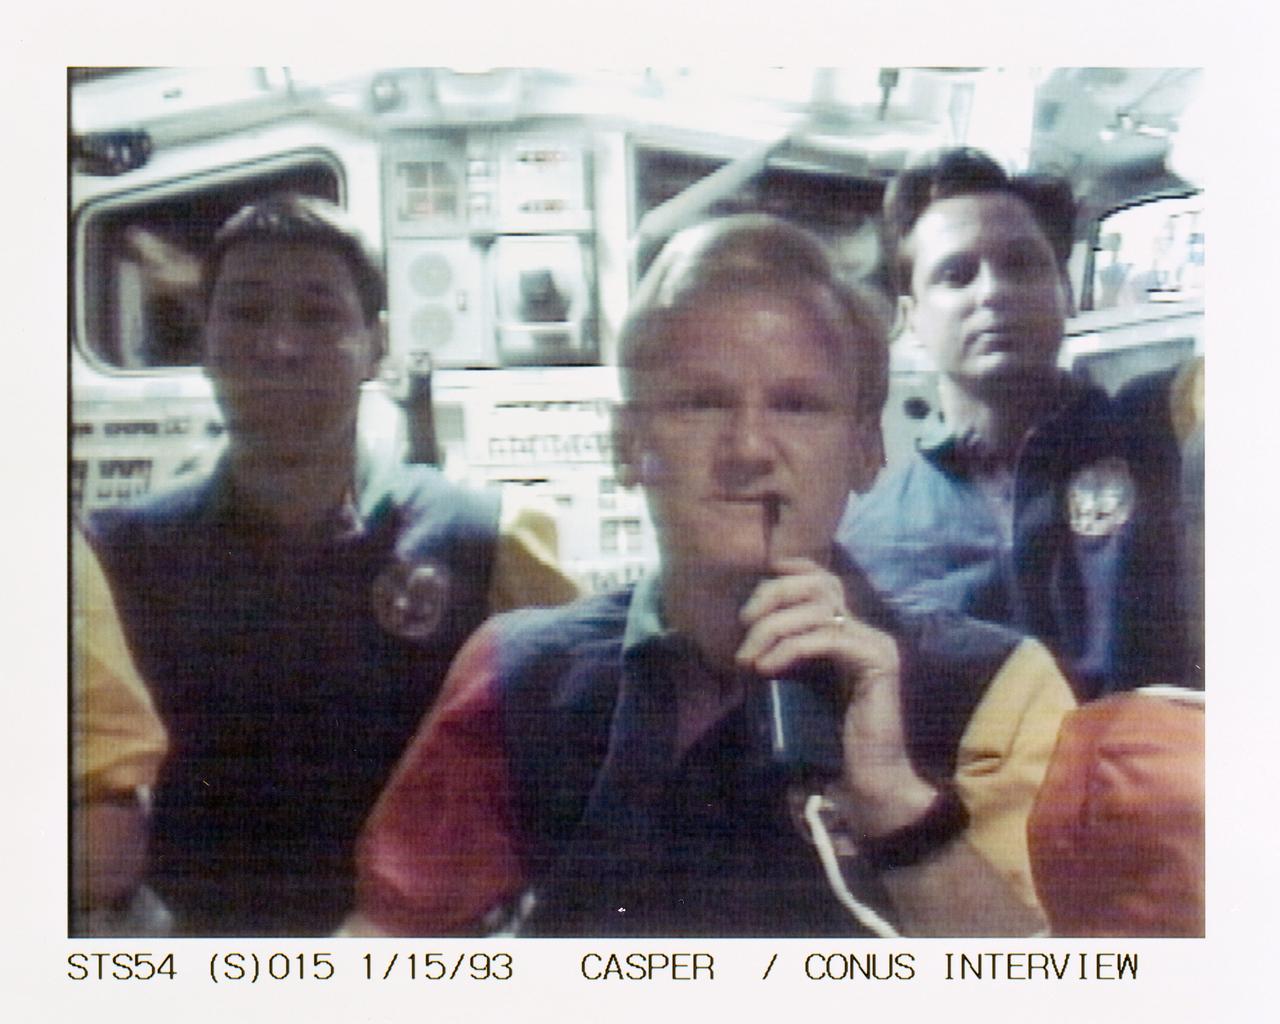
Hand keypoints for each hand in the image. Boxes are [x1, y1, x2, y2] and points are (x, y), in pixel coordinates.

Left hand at [735, 557, 935, 836]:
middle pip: (818, 583)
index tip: (753, 593)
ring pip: (818, 608)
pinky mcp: (877, 662)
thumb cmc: (826, 746)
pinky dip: (791, 648)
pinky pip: (827, 638)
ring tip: (748, 659)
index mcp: (846, 633)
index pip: (821, 579)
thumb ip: (781, 659)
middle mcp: (864, 631)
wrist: (863, 786)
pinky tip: (767, 668)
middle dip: (772, 595)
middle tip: (743, 626)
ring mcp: (874, 644)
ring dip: (773, 628)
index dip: (788, 572)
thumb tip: (741, 642)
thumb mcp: (793, 691)